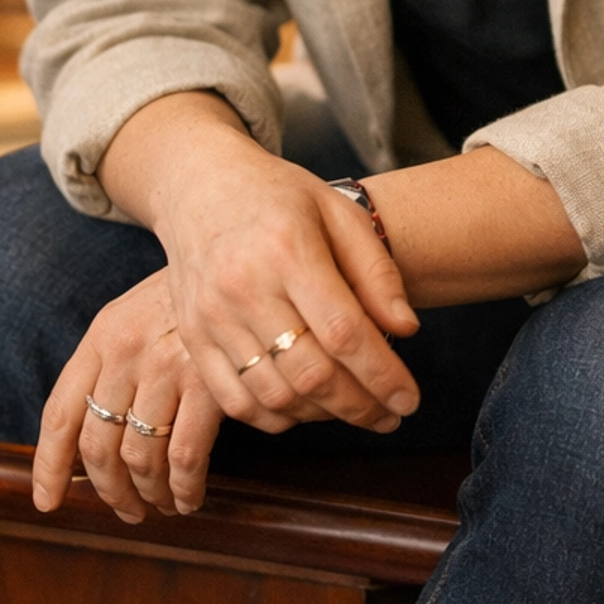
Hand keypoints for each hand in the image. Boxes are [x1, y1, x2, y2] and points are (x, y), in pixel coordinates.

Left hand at [33, 268, 229, 521]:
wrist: (244, 253)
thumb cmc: (191, 296)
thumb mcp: (139, 315)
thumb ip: (112, 366)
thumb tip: (89, 443)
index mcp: (102, 336)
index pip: (61, 414)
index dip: (49, 466)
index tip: (48, 502)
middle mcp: (127, 352)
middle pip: (99, 445)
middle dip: (110, 491)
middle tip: (127, 510)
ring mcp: (166, 367)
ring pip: (140, 458)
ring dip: (150, 495)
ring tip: (162, 506)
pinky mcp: (209, 383)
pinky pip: (185, 457)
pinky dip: (184, 488)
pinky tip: (190, 497)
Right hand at [99, 94, 422, 446]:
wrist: (199, 186)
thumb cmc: (279, 196)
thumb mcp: (338, 211)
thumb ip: (376, 270)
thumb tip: (406, 330)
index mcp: (288, 249)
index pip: (343, 331)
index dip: (382, 375)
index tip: (409, 400)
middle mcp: (245, 287)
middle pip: (311, 373)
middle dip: (359, 406)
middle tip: (390, 417)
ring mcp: (212, 317)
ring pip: (275, 395)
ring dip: (322, 416)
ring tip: (354, 410)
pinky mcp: (193, 338)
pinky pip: (235, 400)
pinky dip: (276, 418)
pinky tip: (306, 408)